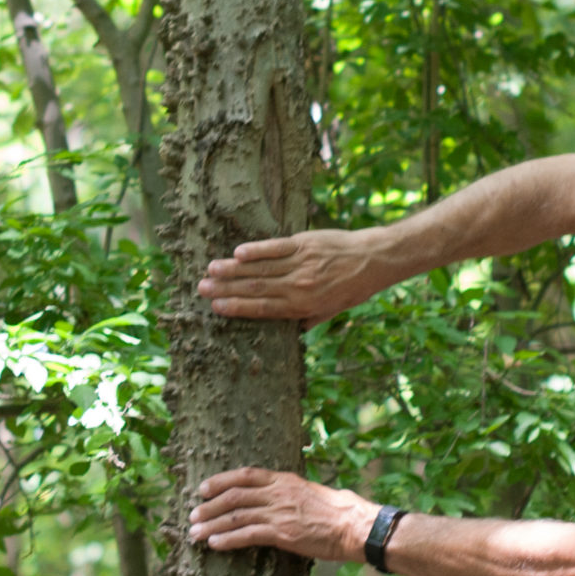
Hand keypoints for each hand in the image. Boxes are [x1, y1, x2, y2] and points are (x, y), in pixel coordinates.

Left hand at [189, 468, 377, 562]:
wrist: (354, 525)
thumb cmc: (338, 511)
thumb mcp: (310, 492)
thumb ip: (289, 493)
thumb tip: (275, 497)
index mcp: (284, 480)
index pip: (245, 475)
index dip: (220, 480)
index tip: (203, 488)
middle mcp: (277, 493)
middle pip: (234, 495)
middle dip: (209, 506)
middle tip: (193, 515)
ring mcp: (278, 513)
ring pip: (235, 516)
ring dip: (211, 524)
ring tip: (194, 534)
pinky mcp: (282, 534)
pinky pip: (247, 535)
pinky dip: (227, 539)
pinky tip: (214, 543)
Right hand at [197, 230, 391, 325]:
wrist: (372, 260)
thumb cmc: (353, 288)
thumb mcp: (331, 310)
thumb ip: (307, 319)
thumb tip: (289, 331)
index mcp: (303, 305)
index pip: (263, 308)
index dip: (238, 308)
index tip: (216, 308)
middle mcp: (299, 286)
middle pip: (256, 288)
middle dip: (226, 289)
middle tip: (202, 289)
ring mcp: (301, 264)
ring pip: (261, 268)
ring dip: (233, 270)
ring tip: (211, 270)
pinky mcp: (304, 244)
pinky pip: (276, 248)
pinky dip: (256, 250)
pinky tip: (238, 253)